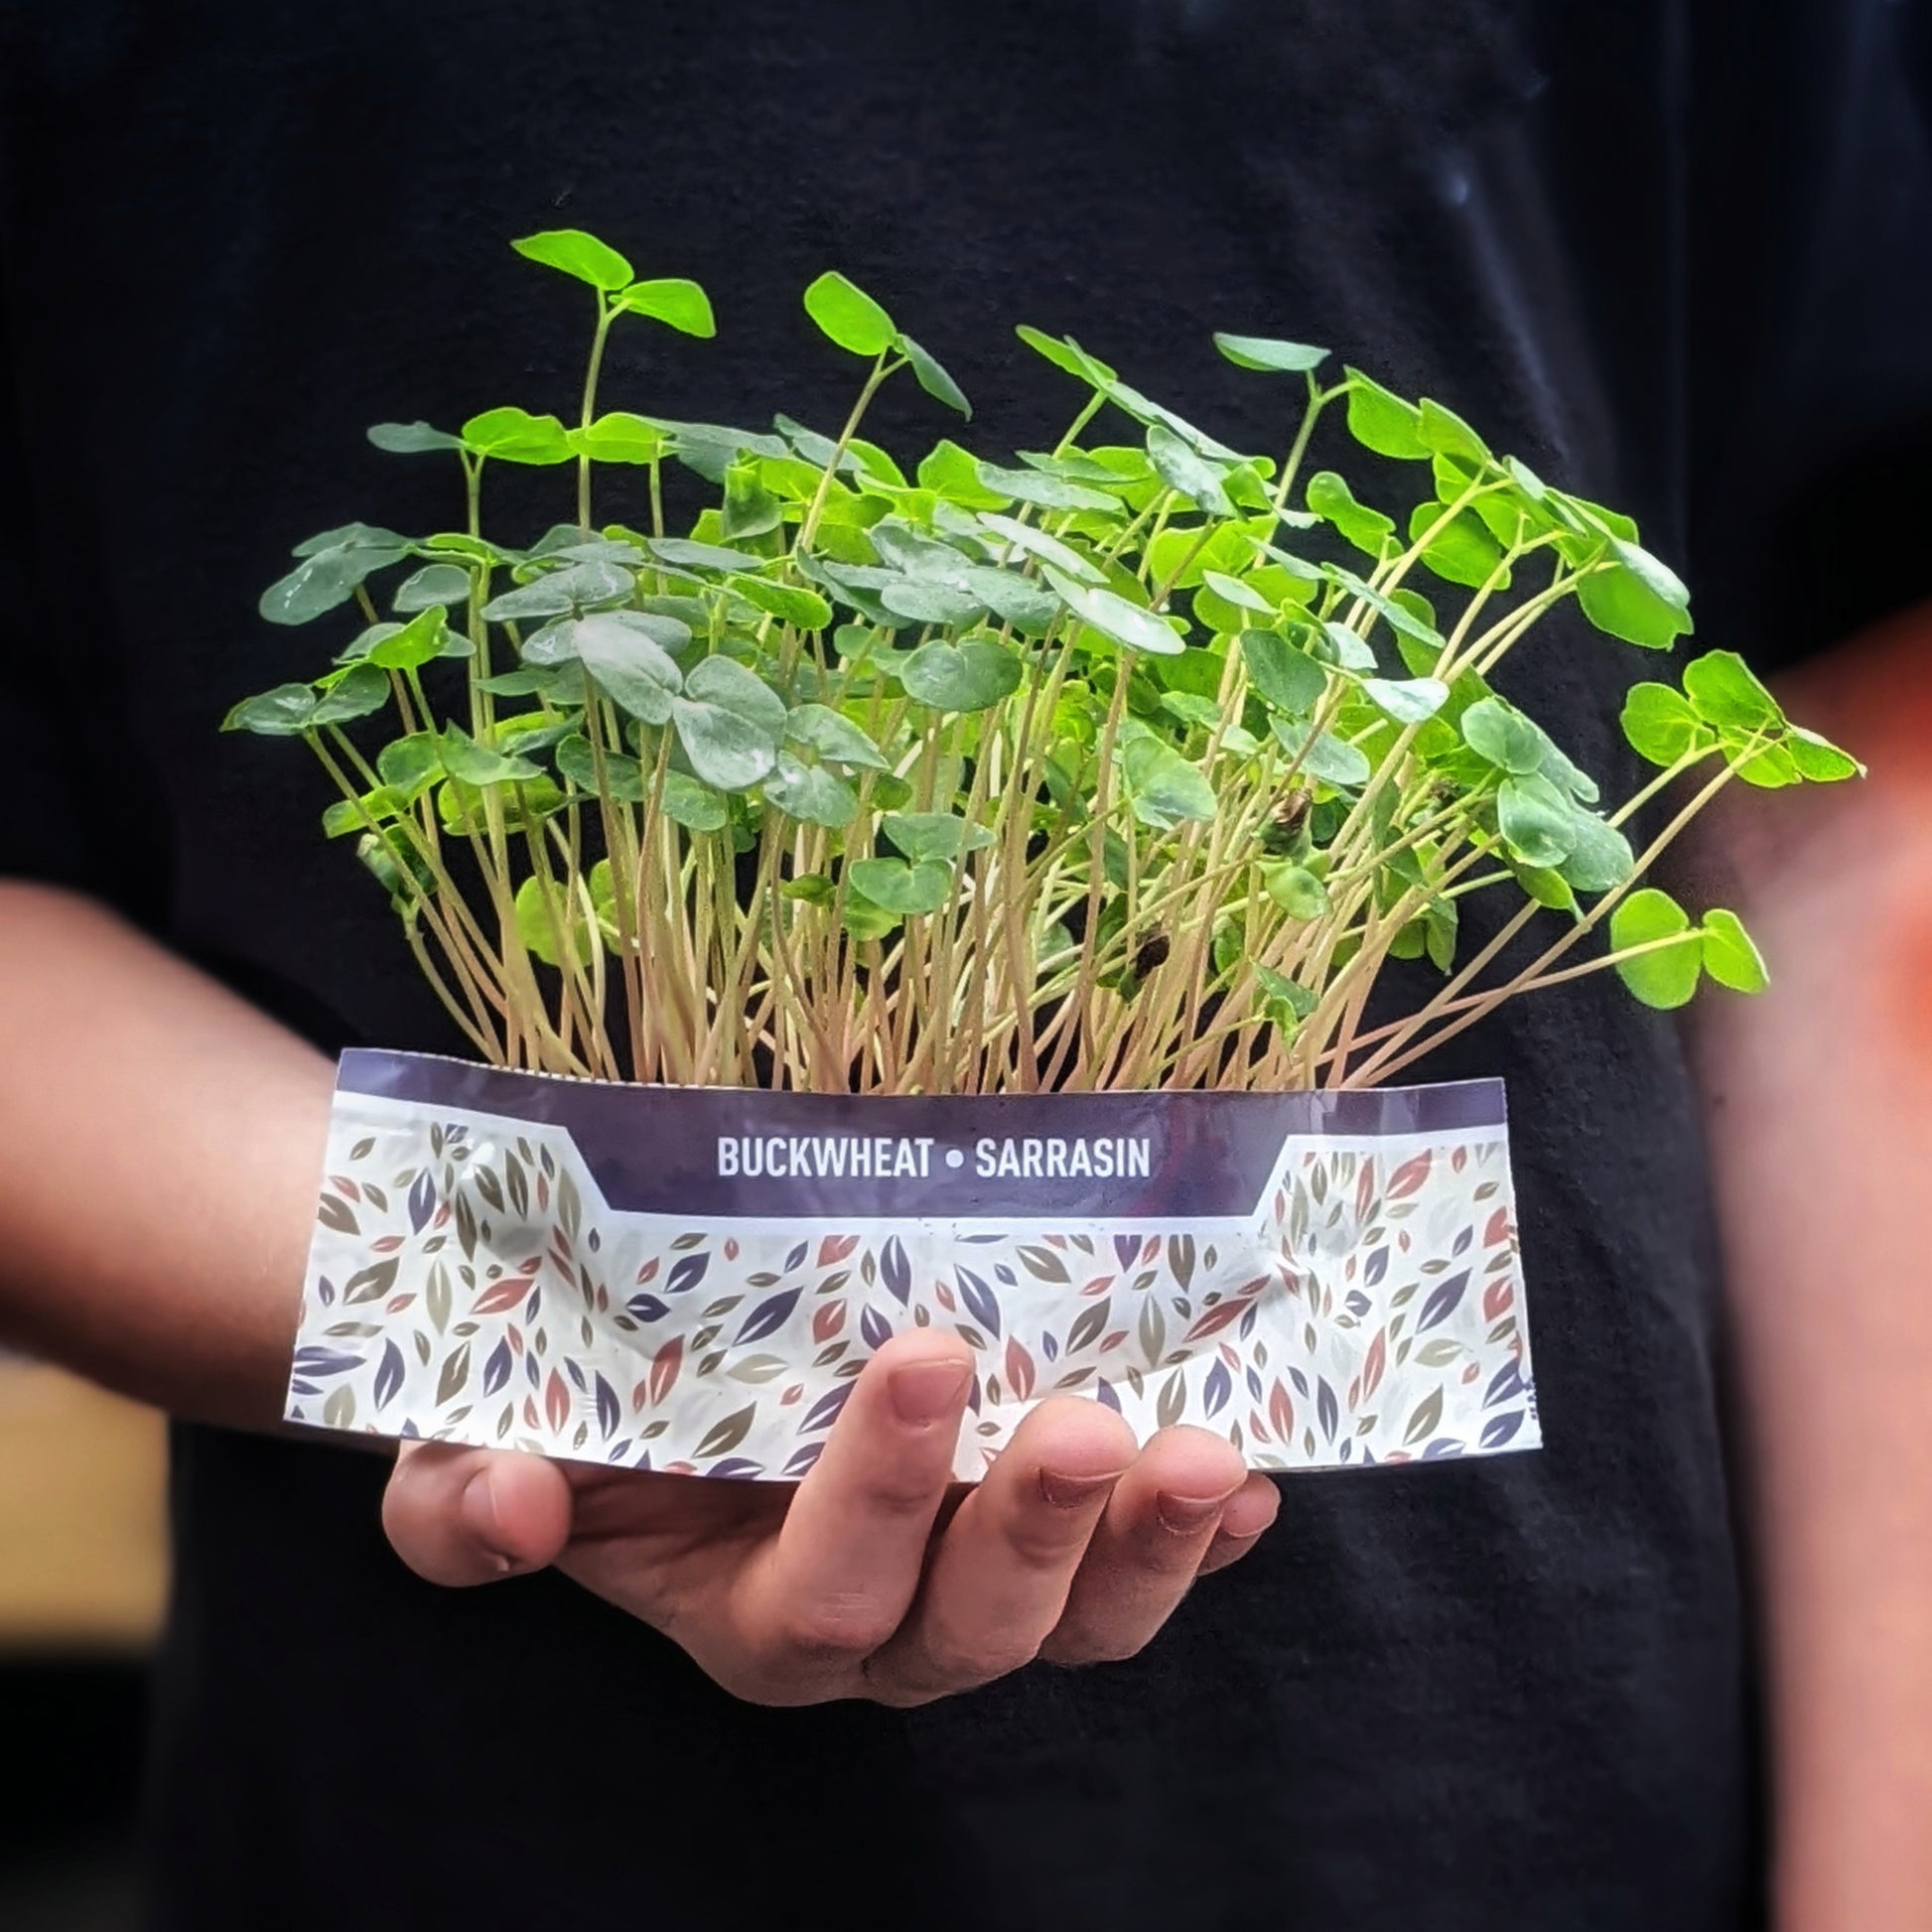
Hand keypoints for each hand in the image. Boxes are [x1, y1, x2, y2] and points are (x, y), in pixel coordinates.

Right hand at [382, 1331, 1278, 1705]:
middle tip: (1081, 1422)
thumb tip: (515, 1509)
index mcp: (751, 1612)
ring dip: (1148, 1548)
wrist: (639, 1371)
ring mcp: (971, 1585)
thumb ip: (466, 1510)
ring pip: (1075, 1621)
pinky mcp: (1041, 1538)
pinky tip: (1255, 1476)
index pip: (823, 1593)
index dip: (876, 1499)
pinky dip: (1198, 1537)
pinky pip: (1134, 1568)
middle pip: (973, 1628)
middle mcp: (878, 1624)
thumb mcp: (476, 1449)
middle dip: (1033, 1533)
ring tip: (1210, 1456)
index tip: (918, 1357)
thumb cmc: (562, 1411)